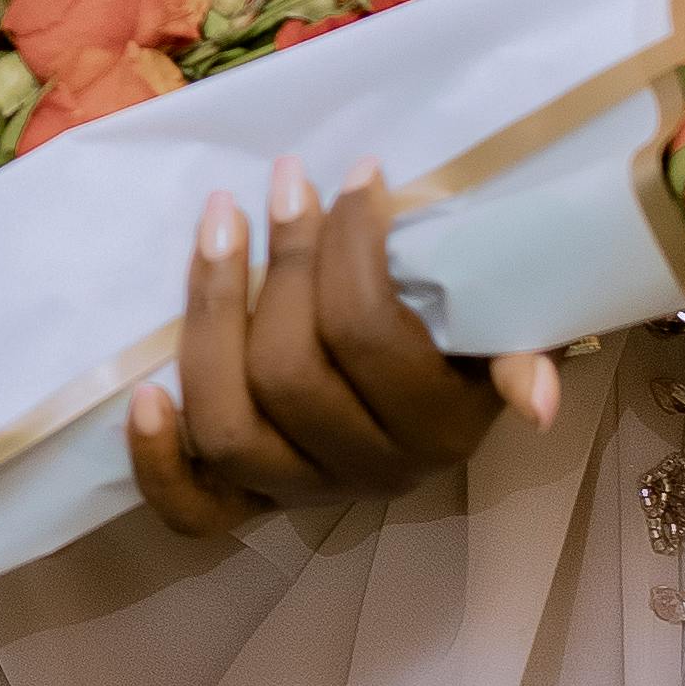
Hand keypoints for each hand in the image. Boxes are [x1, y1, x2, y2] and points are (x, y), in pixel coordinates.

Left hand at [124, 161, 559, 544]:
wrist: (433, 396)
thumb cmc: (462, 337)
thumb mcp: (504, 333)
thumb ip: (513, 354)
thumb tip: (540, 397)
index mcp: (435, 428)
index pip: (367, 336)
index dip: (351, 246)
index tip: (356, 175)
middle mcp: (367, 471)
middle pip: (288, 375)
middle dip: (280, 263)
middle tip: (285, 181)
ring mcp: (302, 491)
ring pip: (230, 427)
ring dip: (211, 315)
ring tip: (221, 222)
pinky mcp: (249, 503)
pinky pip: (193, 510)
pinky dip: (161, 460)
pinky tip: (144, 396)